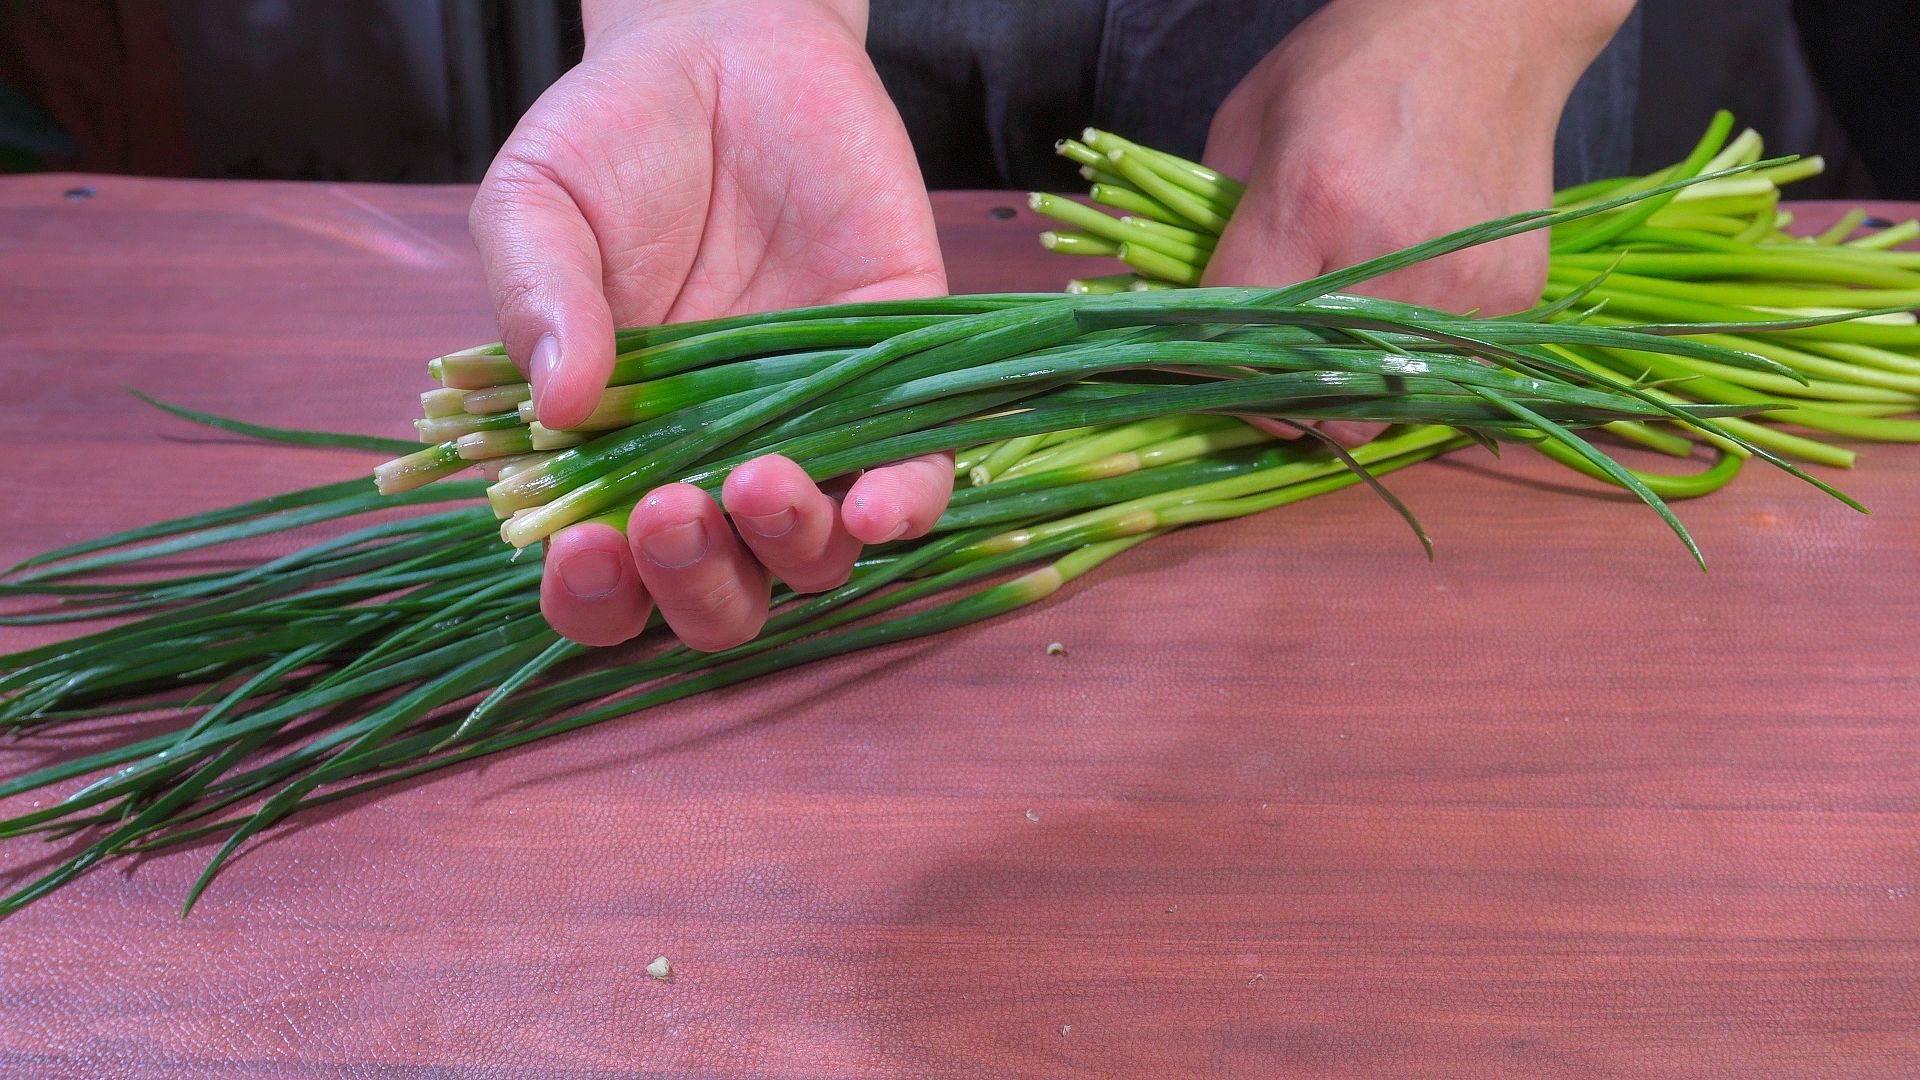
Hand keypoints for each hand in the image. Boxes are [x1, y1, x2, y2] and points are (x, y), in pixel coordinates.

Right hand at [469, 0, 952, 649]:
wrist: (724, 47)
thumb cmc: (613, 141)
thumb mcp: (537, 204)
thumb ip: (536, 297)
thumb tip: (557, 405)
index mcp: (612, 457)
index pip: (604, 582)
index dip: (593, 595)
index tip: (581, 548)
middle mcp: (712, 468)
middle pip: (717, 601)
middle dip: (693, 585)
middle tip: (668, 513)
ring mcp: (811, 434)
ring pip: (814, 561)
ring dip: (786, 548)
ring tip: (754, 482)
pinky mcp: (901, 384)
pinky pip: (918, 480)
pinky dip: (903, 507)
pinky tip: (876, 502)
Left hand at [1200, 0, 1634, 442]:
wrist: (1485, 26)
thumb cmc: (1354, 64)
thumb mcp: (1249, 122)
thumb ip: (1206, 222)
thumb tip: (1162, 304)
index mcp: (1310, 198)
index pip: (1236, 332)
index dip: (1212, 358)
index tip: (1208, 360)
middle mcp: (1390, 247)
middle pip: (1312, 389)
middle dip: (1279, 394)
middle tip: (1270, 367)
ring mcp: (1462, 278)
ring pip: (1382, 397)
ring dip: (1348, 381)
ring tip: (1339, 328)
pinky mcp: (1512, 289)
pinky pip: (1446, 364)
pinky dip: (1413, 353)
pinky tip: (1404, 295)